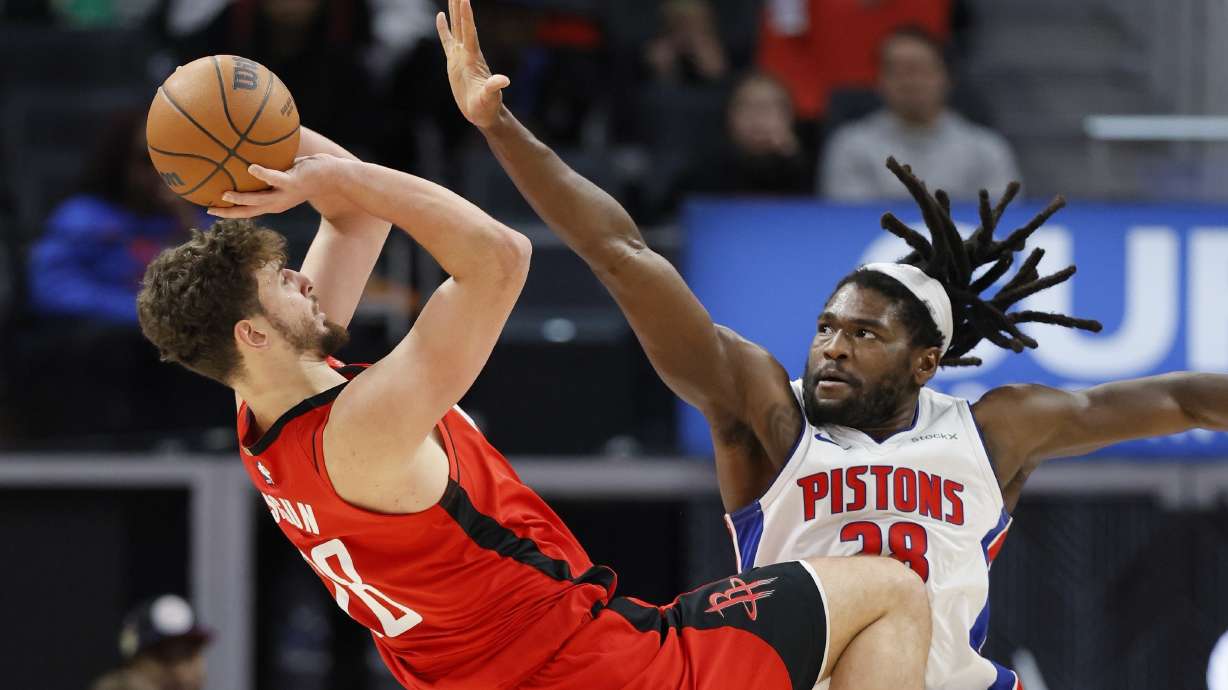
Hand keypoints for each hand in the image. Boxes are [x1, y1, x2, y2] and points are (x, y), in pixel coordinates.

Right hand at [207, 154, 339, 218]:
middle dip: (229, 212)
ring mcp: (285, 193)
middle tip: (210, 208)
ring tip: (225, 194)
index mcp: (273, 202)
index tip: (210, 209)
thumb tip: (250, 155)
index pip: (247, 210)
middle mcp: (277, 202)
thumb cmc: (307, 173)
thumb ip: (269, 171)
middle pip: (249, 211)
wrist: (334, 177)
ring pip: (260, 200)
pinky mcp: (293, 182)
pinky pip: (275, 178)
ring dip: (242, 199)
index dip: (229, 212)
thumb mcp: (284, 174)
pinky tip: (251, 167)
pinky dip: (263, 174)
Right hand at [437, 0, 510, 128]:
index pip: (470, 32)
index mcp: (474, 59)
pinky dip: (444, 28)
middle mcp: (468, 53)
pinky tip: (441, 16)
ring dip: (454, 11)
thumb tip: (504, 80)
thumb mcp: (490, 98)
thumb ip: (495, 88)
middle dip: (461, 6)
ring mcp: (461, 56)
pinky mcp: (454, 62)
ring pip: (456, 28)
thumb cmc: (487, 107)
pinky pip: (447, 40)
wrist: (483, 113)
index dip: (467, 16)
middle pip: (463, 24)